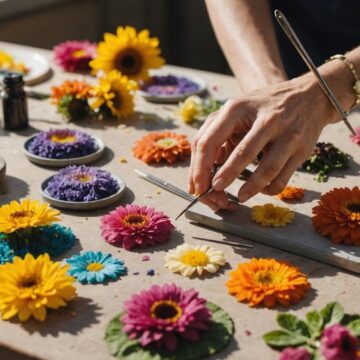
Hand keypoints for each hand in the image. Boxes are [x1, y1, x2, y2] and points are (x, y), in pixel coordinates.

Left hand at [188, 75, 335, 210]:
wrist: (309, 97)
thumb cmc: (263, 108)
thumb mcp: (237, 111)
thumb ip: (217, 134)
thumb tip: (204, 169)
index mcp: (237, 108)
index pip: (210, 140)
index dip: (200, 167)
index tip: (198, 185)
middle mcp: (266, 119)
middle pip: (242, 153)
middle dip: (226, 176)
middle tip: (215, 192)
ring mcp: (287, 134)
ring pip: (267, 169)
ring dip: (251, 188)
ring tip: (240, 197)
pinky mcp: (303, 149)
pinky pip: (283, 177)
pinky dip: (269, 188)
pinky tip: (261, 190)